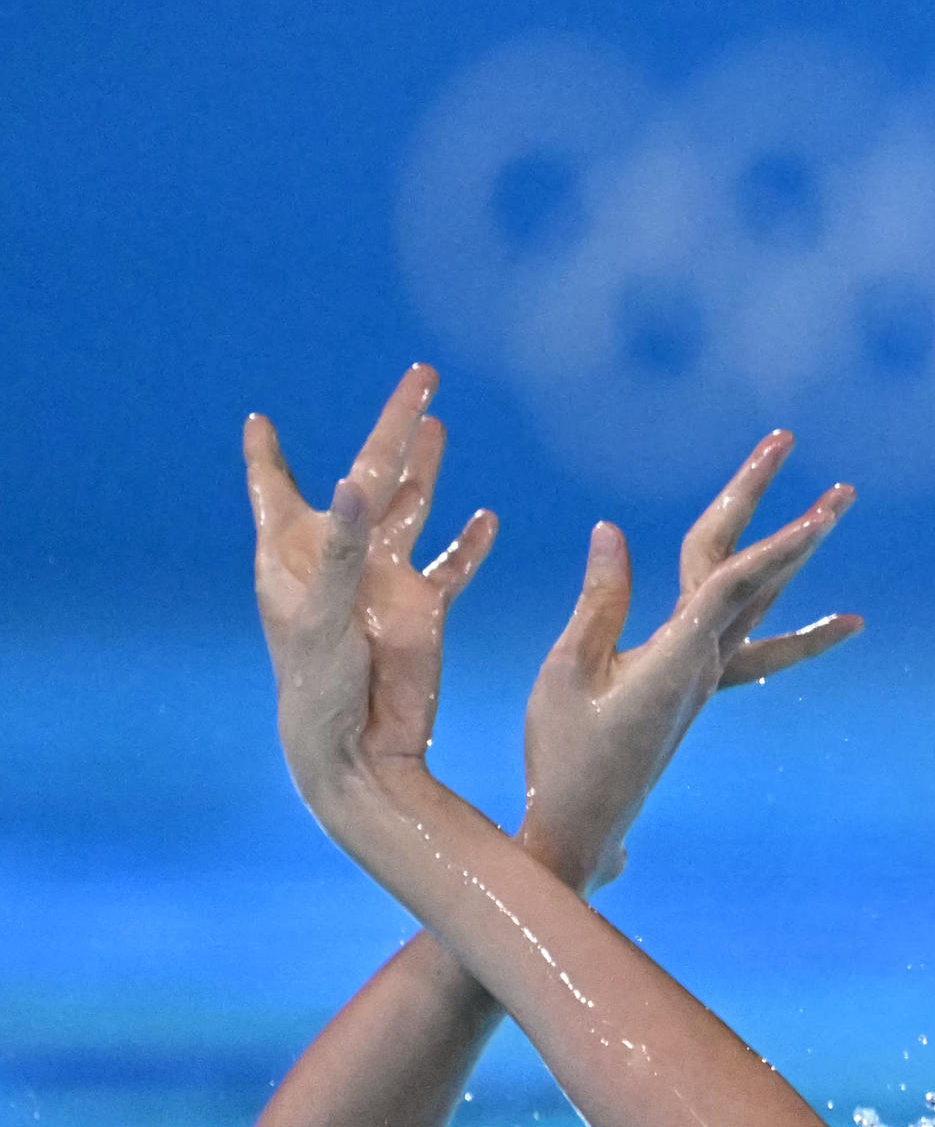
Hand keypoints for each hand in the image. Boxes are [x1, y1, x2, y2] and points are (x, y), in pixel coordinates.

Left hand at [245, 366, 495, 818]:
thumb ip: (342, 549)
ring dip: (426, 468)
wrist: (358, 747)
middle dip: (392, 425)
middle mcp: (342, 557)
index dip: (266, 454)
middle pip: (368, 473)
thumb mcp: (321, 614)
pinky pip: (452, 565)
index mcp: (296, 552)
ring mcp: (386, 581)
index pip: (276, 487)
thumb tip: (360, 482)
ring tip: (439, 426)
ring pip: (411, 507)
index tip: (257, 421)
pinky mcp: (424, 609)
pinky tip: (486, 517)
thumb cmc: (317, 684)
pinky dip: (469, 543)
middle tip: (421, 378)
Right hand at [522, 433, 857, 890]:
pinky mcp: (698, 691)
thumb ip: (599, 600)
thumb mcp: (570, 669)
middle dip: (796, 529)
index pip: (734, 582)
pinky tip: (838, 625)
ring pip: (763, 607)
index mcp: (678, 655)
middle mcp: (707, 663)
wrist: (585, 824)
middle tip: (845, 490)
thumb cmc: (567, 751)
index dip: (774, 541)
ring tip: (835, 521)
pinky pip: (756, 651)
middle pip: (756, 579)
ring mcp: (708, 678)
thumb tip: (611, 530)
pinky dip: (798, 635)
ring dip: (797, 562)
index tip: (818, 515)